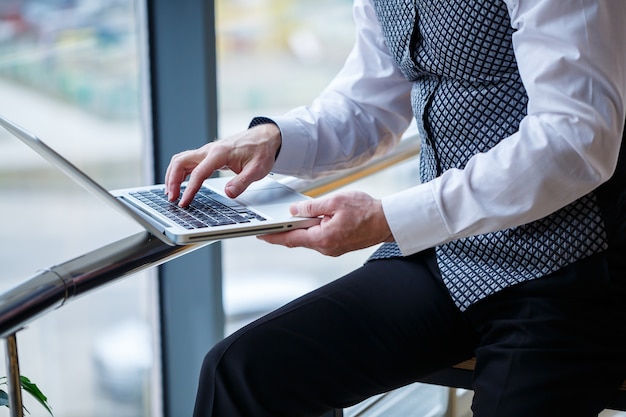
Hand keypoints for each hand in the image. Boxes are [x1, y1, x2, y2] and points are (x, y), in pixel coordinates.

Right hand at [164, 123, 280, 205]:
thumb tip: (228, 193)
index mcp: (220, 153)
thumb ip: (242, 182)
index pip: (198, 173)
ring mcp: (207, 151)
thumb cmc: (261, 151)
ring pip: (180, 160)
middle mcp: (209, 150)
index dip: (189, 189)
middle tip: (172, 199)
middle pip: (180, 162)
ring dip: (172, 176)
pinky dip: (179, 172)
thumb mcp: (257, 170)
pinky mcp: (207, 155)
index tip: (184, 202)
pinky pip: (187, 161)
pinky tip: (178, 184)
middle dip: (172, 181)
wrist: (264, 137)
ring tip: (171, 194)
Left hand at [258, 191, 393, 255]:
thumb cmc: (366, 210)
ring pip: (309, 239)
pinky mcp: (338, 246)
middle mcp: (326, 248)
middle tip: (267, 227)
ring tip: (287, 221)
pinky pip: (319, 239)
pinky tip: (309, 223)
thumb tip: (294, 211)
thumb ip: (312, 207)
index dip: (273, 237)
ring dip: (299, 231)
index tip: (260, 234)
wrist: (387, 221)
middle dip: (283, 233)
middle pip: (298, 240)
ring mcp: (333, 249)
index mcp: (323, 238)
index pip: (291, 238)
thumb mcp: (335, 202)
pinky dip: (311, 232)